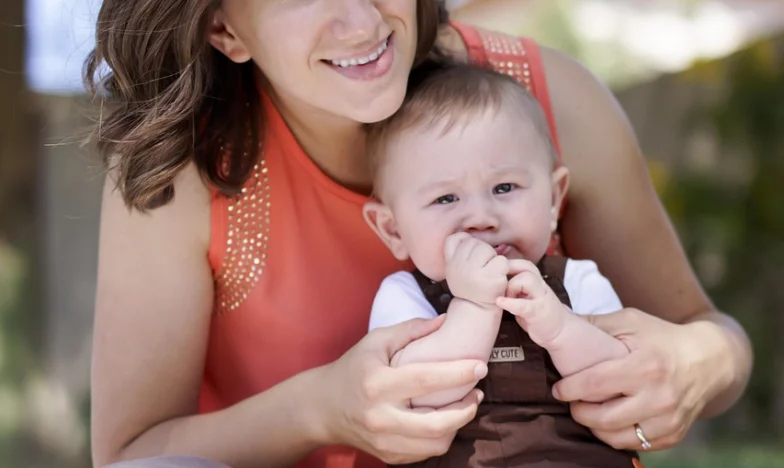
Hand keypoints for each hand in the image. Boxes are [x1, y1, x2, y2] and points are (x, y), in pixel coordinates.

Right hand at [318, 316, 487, 463]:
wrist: (322, 407)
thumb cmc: (352, 369)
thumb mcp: (375, 341)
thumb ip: (410, 329)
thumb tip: (444, 320)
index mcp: (377, 384)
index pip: (426, 380)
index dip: (458, 374)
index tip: (480, 366)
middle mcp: (381, 417)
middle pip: (437, 423)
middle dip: (466, 409)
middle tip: (478, 393)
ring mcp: (384, 441)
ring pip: (436, 443)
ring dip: (458, 425)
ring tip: (465, 406)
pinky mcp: (388, 455)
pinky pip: (425, 452)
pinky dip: (441, 437)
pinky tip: (444, 420)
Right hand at [443, 232, 508, 305]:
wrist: (476, 308)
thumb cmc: (469, 285)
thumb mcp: (454, 267)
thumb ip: (457, 250)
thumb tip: (467, 231)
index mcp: (450, 262)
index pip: (456, 238)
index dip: (466, 243)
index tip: (469, 258)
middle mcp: (459, 266)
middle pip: (476, 243)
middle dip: (482, 252)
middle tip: (481, 269)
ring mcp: (475, 272)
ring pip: (488, 250)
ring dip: (492, 259)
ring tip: (488, 273)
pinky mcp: (491, 278)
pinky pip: (501, 261)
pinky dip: (503, 268)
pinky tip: (496, 278)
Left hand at [496, 259, 565, 345]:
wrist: (561, 331)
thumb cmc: (538, 313)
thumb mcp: (528, 296)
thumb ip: (516, 287)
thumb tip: (494, 278)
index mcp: (537, 281)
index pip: (524, 264)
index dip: (508, 264)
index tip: (495, 272)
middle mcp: (540, 286)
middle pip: (526, 266)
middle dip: (509, 270)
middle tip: (497, 282)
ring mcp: (541, 299)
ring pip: (527, 280)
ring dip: (511, 287)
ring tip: (504, 298)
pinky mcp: (538, 313)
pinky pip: (523, 304)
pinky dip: (510, 302)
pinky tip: (499, 302)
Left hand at [551, 308, 731, 450]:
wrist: (709, 360)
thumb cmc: (662, 338)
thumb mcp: (631, 322)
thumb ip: (595, 324)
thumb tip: (558, 321)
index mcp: (646, 366)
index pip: (596, 384)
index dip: (570, 389)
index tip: (558, 389)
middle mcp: (659, 397)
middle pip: (603, 418)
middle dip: (579, 412)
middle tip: (570, 402)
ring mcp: (668, 420)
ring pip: (616, 437)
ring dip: (594, 427)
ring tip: (587, 411)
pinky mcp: (673, 435)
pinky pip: (634, 444)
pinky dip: (615, 435)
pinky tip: (608, 421)